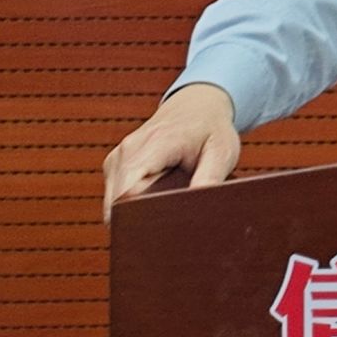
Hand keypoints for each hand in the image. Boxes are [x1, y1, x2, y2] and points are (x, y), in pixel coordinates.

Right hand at [102, 81, 240, 220]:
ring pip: (114, 204)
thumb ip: (210, 178)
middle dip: (139, 221)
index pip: (129, 193)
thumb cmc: (211, 128)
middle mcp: (128, 150)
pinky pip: (115, 197)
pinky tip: (154, 202)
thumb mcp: (222, 151)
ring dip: (134, 214)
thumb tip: (198, 208)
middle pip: (119, 204)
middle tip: (167, 228)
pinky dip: (130, 206)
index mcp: (154, 144)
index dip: (140, 219)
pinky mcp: (115, 166)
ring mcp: (117, 157)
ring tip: (164, 210)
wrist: (198, 105)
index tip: (159, 232)